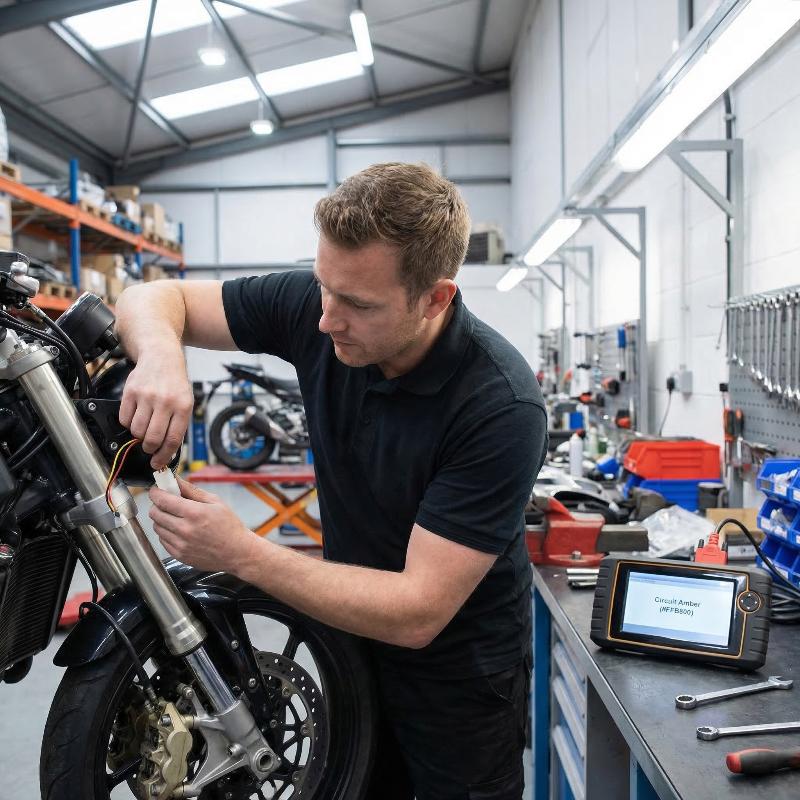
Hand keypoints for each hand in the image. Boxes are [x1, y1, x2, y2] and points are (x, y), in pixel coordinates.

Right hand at [119, 347, 192, 468]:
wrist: (162, 357)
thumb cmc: (175, 383)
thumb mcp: (186, 402)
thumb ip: (178, 425)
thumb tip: (166, 451)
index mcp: (182, 407)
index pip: (172, 440)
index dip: (163, 456)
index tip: (158, 463)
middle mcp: (165, 401)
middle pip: (152, 438)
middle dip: (149, 449)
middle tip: (149, 448)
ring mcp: (146, 396)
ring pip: (137, 430)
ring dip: (138, 436)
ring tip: (143, 430)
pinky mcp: (130, 392)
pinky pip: (124, 418)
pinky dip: (128, 424)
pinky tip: (135, 418)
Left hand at [148, 476, 260, 572]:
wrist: (237, 553)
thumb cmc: (229, 527)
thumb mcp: (215, 502)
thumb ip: (191, 490)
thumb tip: (175, 480)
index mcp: (194, 513)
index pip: (162, 500)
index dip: (156, 492)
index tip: (156, 490)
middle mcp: (185, 529)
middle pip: (155, 513)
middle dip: (158, 505)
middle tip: (167, 503)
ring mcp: (180, 544)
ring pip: (156, 527)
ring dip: (162, 520)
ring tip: (176, 518)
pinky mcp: (178, 555)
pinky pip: (162, 540)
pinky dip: (167, 533)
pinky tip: (180, 531)